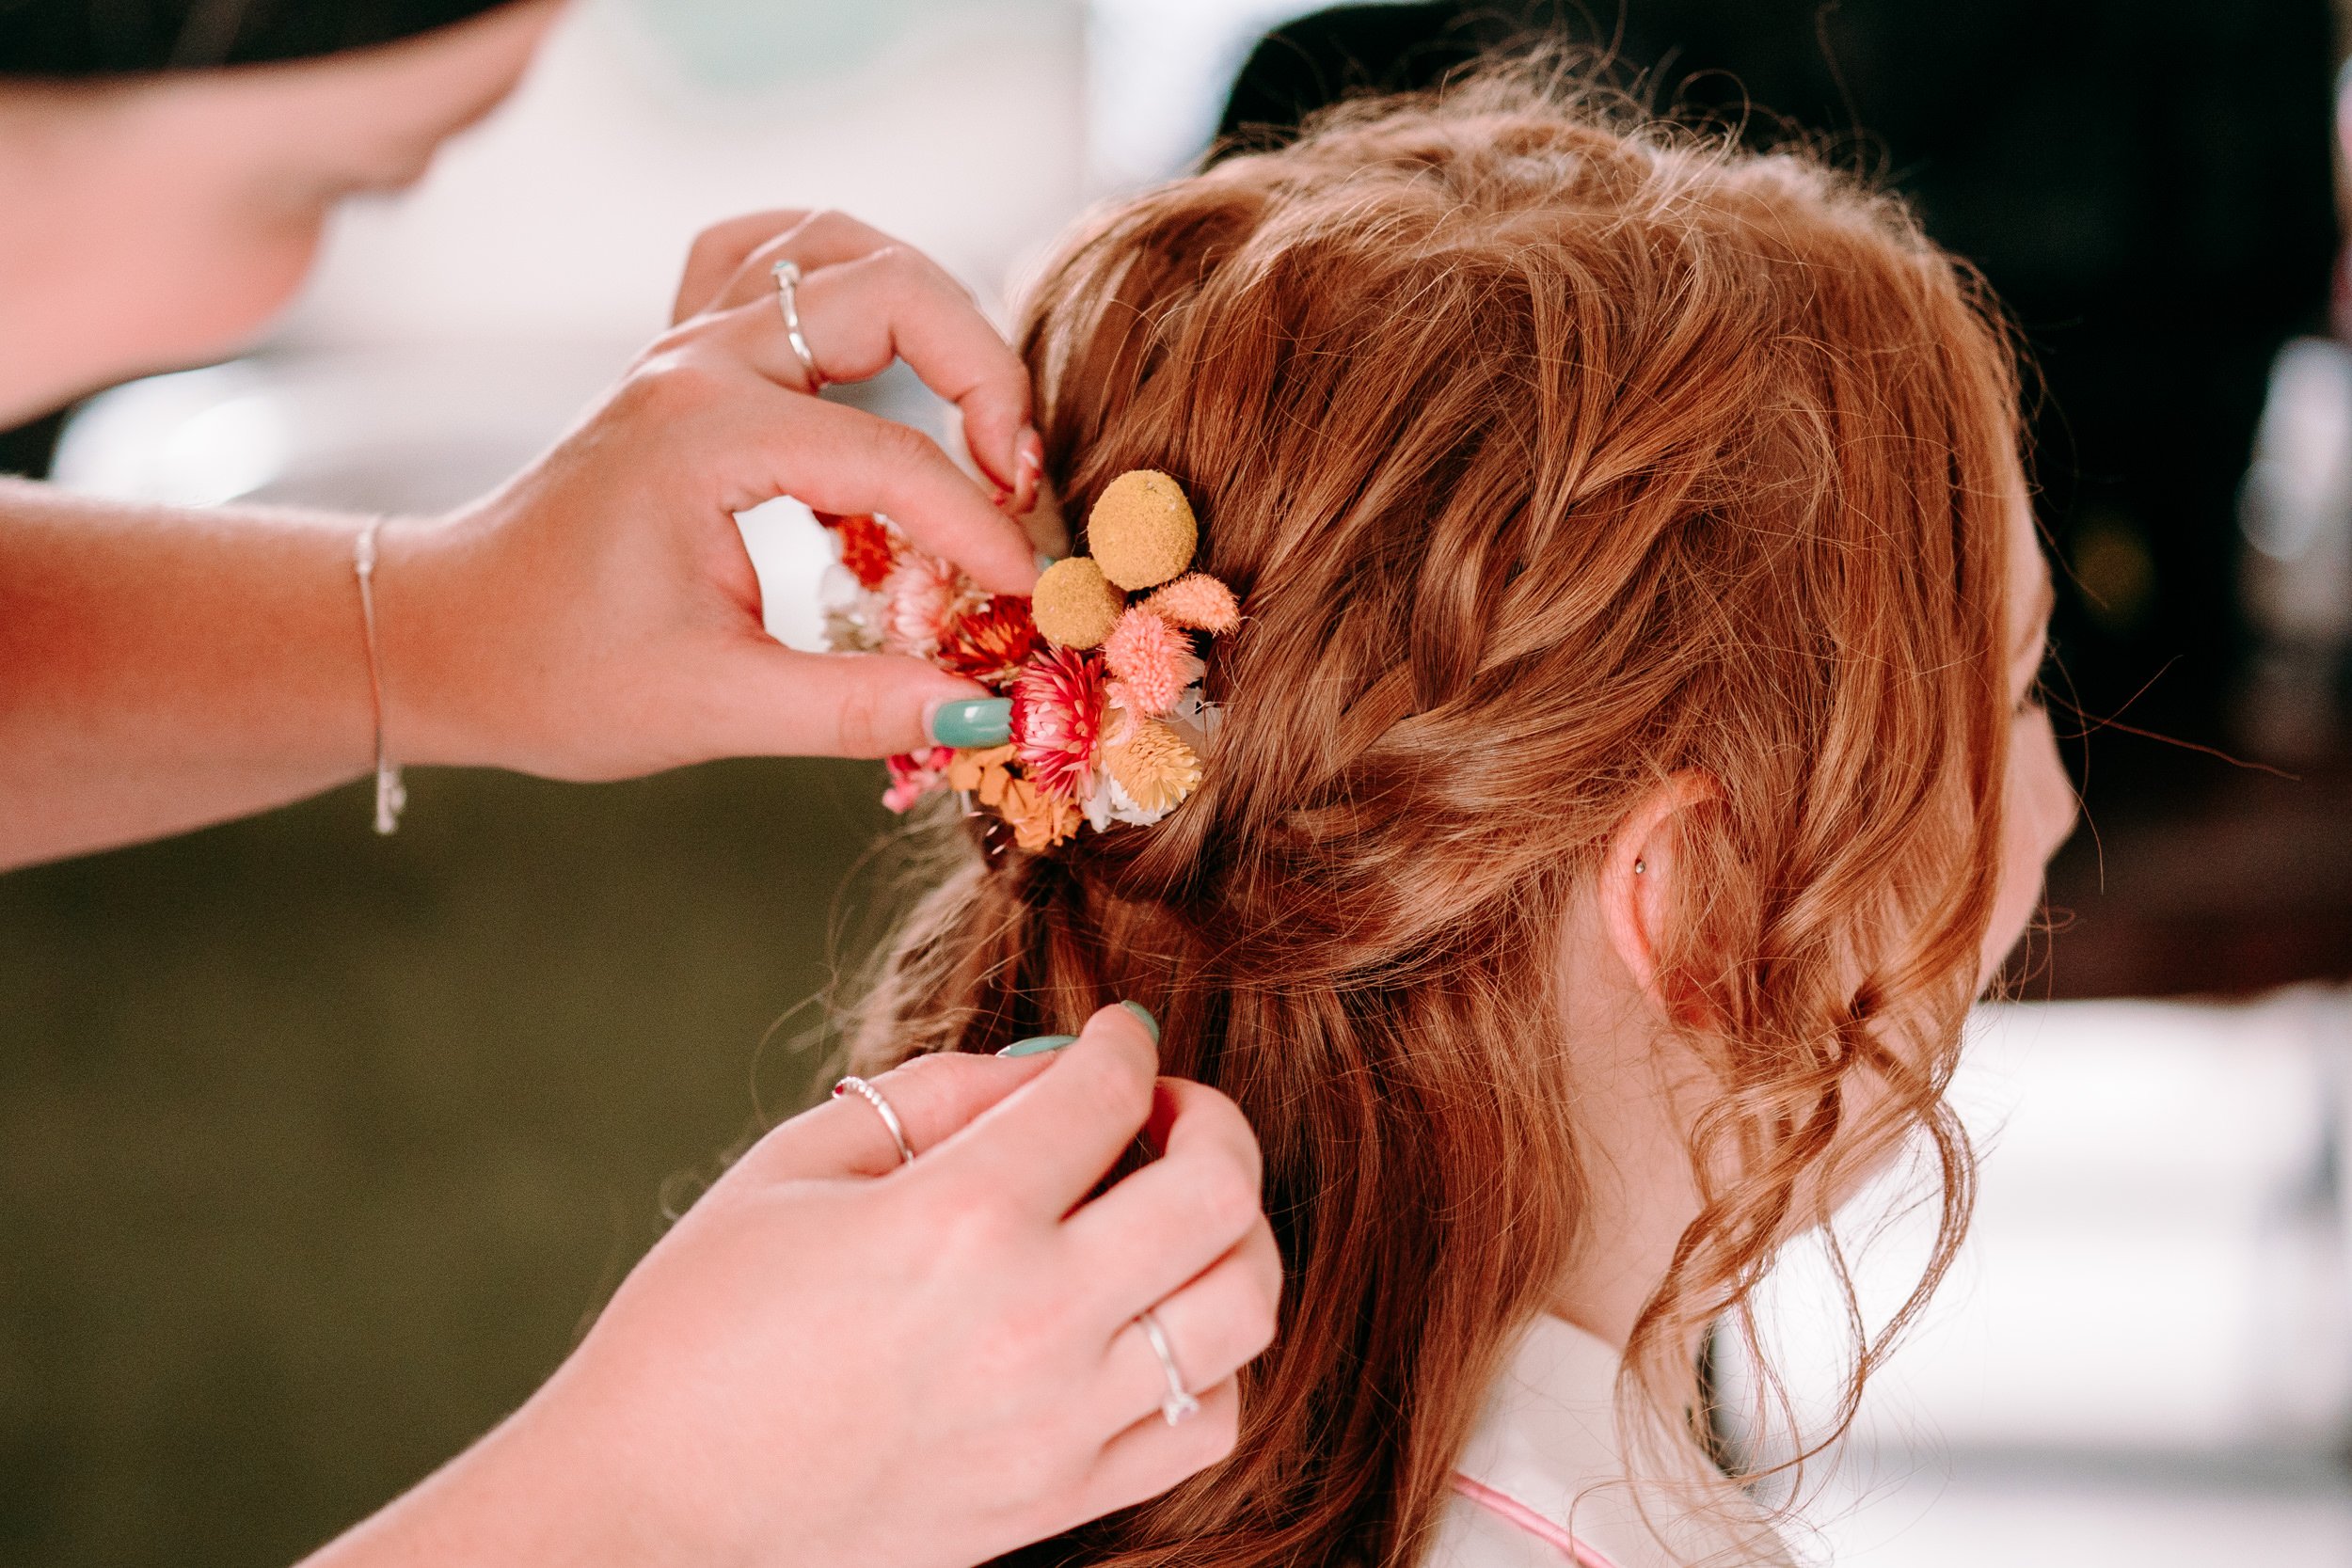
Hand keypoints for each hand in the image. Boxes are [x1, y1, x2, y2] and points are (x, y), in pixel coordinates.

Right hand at [304, 1004, 1279, 1567]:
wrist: (643, 1516)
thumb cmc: (695, 1327)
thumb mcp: (794, 1163)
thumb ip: (940, 1093)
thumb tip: (1052, 1067)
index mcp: (959, 1218)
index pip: (1111, 1094)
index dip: (1125, 1042)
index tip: (1115, 1039)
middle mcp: (1034, 1320)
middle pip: (1222, 1193)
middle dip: (1214, 1120)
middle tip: (1165, 1113)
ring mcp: (1060, 1424)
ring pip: (1244, 1309)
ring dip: (1231, 1235)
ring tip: (1170, 1214)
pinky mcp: (1061, 1500)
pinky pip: (1209, 1423)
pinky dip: (1211, 1359)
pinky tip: (1148, 1322)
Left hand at [383, 210, 1047, 778]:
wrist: (440, 640)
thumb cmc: (552, 673)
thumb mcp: (712, 708)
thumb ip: (854, 709)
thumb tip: (983, 712)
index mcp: (705, 433)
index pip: (891, 457)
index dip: (978, 529)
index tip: (1028, 598)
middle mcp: (699, 362)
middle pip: (889, 288)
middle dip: (982, 372)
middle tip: (1016, 474)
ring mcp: (685, 346)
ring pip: (834, 245)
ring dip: (924, 306)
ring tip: (971, 408)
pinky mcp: (680, 360)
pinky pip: (769, 260)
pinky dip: (840, 284)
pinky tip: (874, 360)